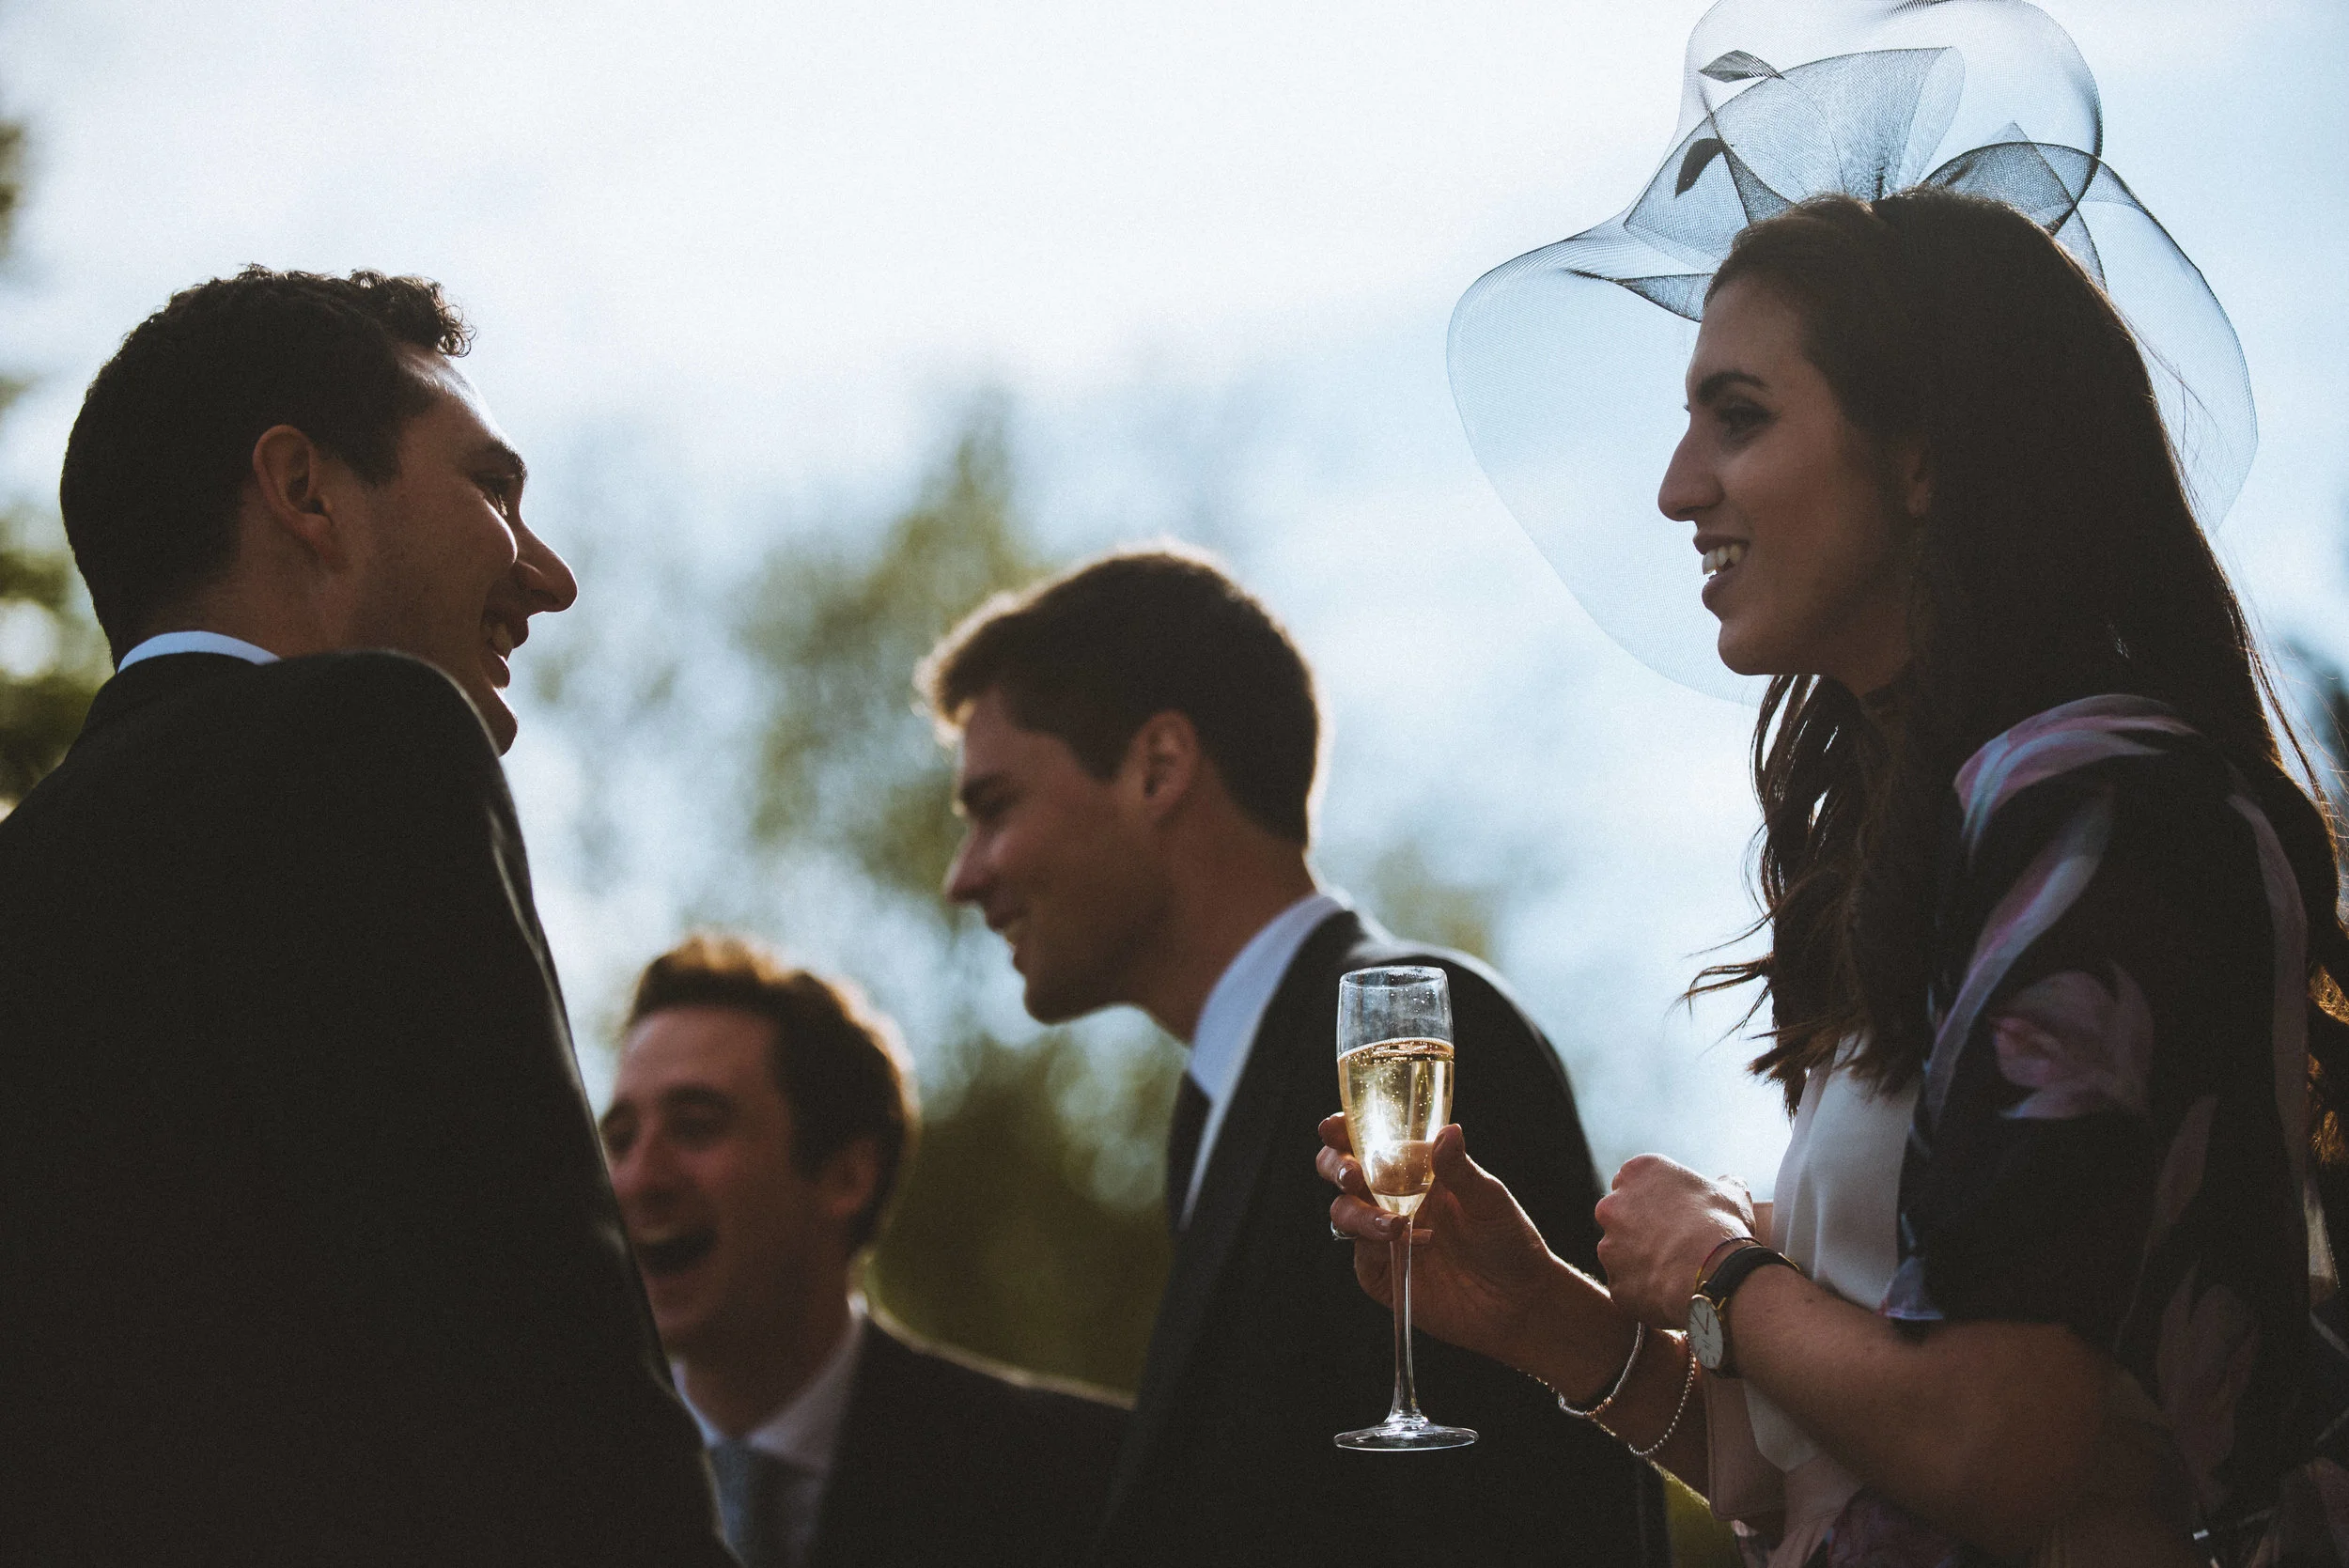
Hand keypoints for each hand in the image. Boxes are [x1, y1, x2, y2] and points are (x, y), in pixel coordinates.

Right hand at [1316, 1116, 1568, 1370]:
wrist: (1520, 1301)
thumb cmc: (1509, 1240)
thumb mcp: (1489, 1199)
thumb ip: (1460, 1169)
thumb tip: (1448, 1130)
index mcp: (1414, 1169)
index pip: (1367, 1141)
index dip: (1342, 1131)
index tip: (1334, 1126)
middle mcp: (1392, 1198)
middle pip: (1341, 1173)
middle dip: (1334, 1166)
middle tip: (1352, 1174)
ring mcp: (1384, 1236)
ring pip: (1344, 1213)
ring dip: (1358, 1212)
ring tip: (1396, 1224)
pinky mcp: (1383, 1274)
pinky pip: (1361, 1256)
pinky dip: (1373, 1246)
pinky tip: (1406, 1244)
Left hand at [1592, 1155, 1755, 1329]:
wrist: (1716, 1273)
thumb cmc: (1722, 1226)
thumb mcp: (1731, 1193)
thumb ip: (1723, 1183)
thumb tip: (1731, 1182)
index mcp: (1636, 1173)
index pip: (1633, 1181)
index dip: (1654, 1199)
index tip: (1672, 1213)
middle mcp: (1613, 1206)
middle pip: (1619, 1216)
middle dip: (1639, 1228)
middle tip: (1671, 1244)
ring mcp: (1609, 1246)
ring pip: (1618, 1253)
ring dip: (1638, 1260)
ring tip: (1673, 1271)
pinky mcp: (1615, 1283)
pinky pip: (1626, 1286)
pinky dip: (1643, 1291)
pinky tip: (1669, 1292)